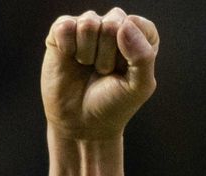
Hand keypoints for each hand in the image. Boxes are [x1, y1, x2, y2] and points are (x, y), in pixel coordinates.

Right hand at [41, 8, 158, 139]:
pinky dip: (68, 47)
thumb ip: (143, 56)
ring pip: (89, 22)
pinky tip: (70, 59)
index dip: (131, 49)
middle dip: (108, 55)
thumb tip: (124, 25)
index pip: (139, 24)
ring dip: (89, 53)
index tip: (125, 70)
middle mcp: (114, 28)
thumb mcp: (139, 86)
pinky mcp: (62, 33)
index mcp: (139, 38)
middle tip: (104, 72)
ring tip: (89, 67)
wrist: (82, 123)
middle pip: (113, 22)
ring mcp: (87, 29)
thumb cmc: (114, 104)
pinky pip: (65, 25)